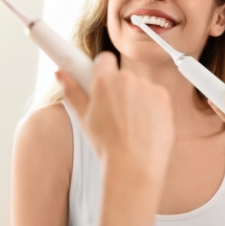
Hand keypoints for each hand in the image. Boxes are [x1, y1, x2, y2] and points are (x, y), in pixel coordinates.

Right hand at [56, 52, 174, 181]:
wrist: (134, 166)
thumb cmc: (107, 146)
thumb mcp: (84, 118)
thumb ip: (72, 91)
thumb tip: (60, 73)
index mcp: (104, 81)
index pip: (104, 59)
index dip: (103, 71)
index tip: (102, 82)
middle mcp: (127, 79)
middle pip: (123, 76)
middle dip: (119, 89)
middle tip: (114, 113)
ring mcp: (147, 87)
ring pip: (140, 87)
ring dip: (136, 99)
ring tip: (130, 125)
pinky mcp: (164, 97)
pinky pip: (155, 96)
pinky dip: (152, 107)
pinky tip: (144, 126)